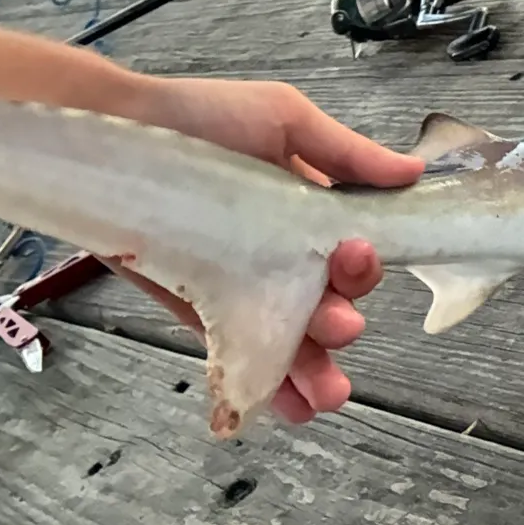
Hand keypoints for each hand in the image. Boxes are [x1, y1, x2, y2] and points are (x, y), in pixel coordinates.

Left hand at [113, 76, 421, 423]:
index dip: (363, 264)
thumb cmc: (198, 117)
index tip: (357, 257)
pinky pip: (239, 352)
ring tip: (326, 393)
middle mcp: (280, 250)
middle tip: (340, 323)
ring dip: (316, 369)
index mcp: (309, 209)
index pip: (351, 250)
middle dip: (343, 322)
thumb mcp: (283, 117)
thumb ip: (348, 152)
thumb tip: (412, 172)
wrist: (111, 133)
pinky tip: (291, 407)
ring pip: (290, 338)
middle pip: (327, 301)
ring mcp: (241, 283)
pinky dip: (267, 384)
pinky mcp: (199, 306)